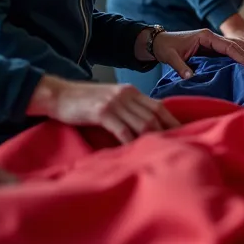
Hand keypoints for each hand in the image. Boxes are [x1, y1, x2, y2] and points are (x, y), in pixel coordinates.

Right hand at [25, 74, 181, 143]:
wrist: (59, 95)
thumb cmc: (85, 102)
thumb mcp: (112, 100)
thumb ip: (128, 108)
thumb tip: (146, 125)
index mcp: (131, 92)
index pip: (159, 107)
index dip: (172, 121)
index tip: (184, 134)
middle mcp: (127, 95)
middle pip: (154, 115)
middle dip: (168, 131)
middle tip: (179, 146)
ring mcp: (115, 103)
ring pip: (142, 122)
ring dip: (153, 138)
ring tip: (163, 152)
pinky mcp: (102, 113)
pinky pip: (122, 130)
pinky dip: (132, 142)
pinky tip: (137, 151)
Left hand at [151, 28, 243, 78]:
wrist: (159, 41)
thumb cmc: (165, 47)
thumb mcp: (170, 57)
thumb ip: (181, 67)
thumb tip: (190, 77)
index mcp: (206, 37)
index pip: (229, 46)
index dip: (242, 56)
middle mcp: (213, 37)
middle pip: (239, 44)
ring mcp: (215, 42)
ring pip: (238, 46)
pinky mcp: (214, 47)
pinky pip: (232, 51)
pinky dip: (243, 57)